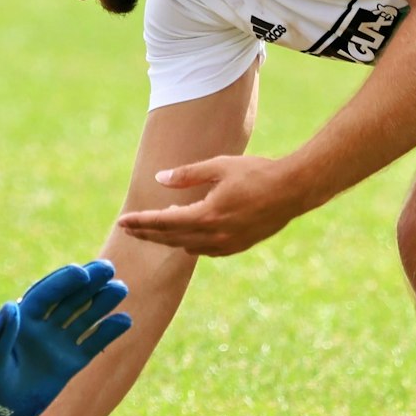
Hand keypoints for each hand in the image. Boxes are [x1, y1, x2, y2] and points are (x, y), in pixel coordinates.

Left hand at [0, 260, 131, 415]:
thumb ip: (2, 333)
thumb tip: (12, 305)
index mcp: (22, 319)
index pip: (46, 294)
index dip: (63, 282)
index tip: (82, 273)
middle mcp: (43, 326)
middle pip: (69, 299)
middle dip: (88, 283)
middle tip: (108, 268)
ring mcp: (58, 343)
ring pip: (84, 316)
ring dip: (101, 302)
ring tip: (120, 289)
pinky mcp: (71, 362)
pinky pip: (92, 343)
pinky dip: (108, 332)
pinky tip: (125, 320)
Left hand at [114, 155, 309, 255]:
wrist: (293, 190)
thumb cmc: (256, 173)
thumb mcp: (219, 166)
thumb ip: (186, 175)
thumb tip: (159, 179)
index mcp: (207, 215)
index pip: (164, 222)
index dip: (140, 222)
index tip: (122, 222)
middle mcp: (215, 235)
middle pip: (170, 238)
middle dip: (146, 233)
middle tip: (127, 228)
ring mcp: (227, 244)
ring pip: (186, 246)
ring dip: (169, 238)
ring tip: (156, 226)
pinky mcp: (237, 246)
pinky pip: (205, 249)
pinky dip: (190, 242)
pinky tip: (186, 232)